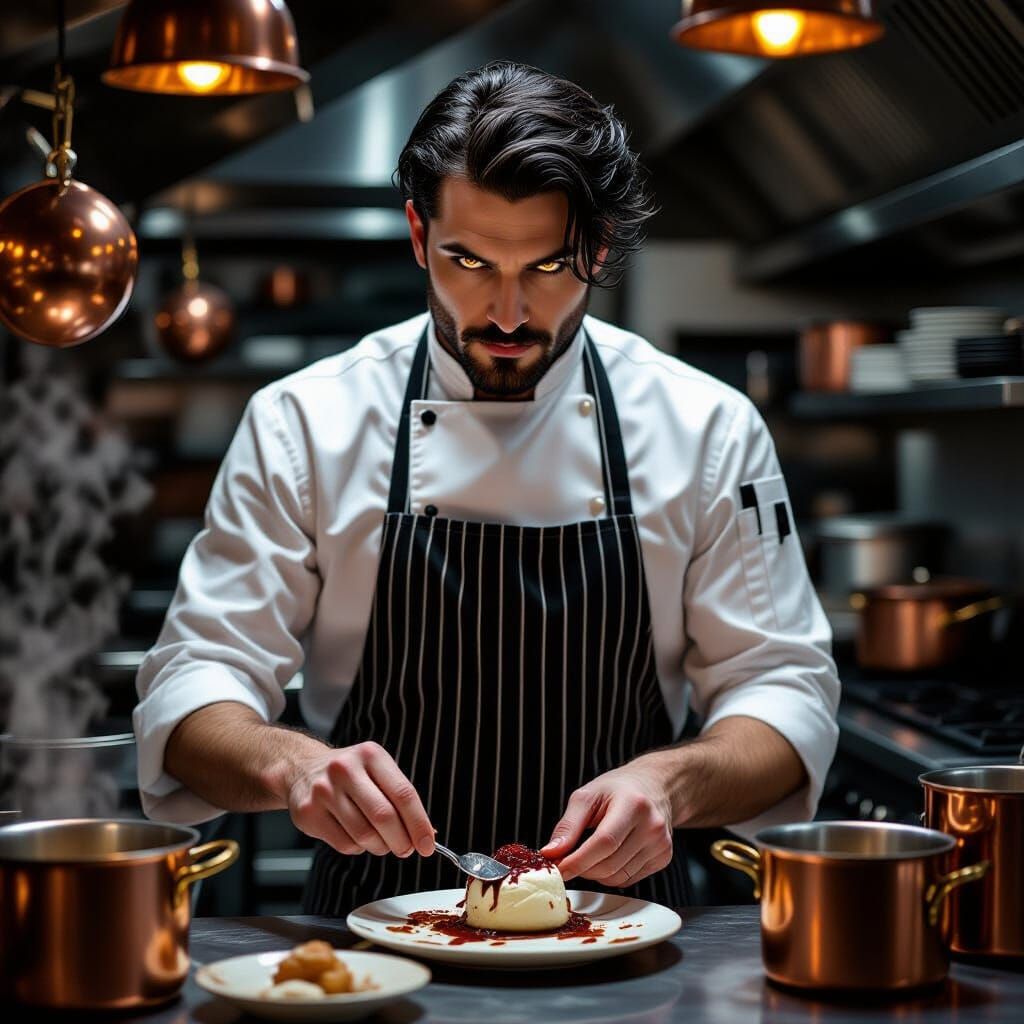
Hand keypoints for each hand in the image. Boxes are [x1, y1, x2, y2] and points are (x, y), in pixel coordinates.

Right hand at [286, 741, 435, 858]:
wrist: (303, 769)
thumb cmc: (350, 774)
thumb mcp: (377, 771)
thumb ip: (401, 799)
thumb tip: (428, 834)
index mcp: (371, 755)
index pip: (403, 793)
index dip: (419, 823)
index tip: (428, 844)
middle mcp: (345, 769)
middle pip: (384, 816)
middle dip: (401, 841)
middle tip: (406, 849)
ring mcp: (324, 791)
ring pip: (364, 835)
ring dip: (380, 846)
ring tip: (381, 841)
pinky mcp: (308, 813)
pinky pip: (345, 844)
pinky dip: (358, 848)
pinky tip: (356, 835)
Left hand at [539, 756, 673, 886]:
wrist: (653, 786)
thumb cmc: (618, 789)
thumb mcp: (587, 796)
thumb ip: (568, 826)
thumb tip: (551, 853)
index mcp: (633, 804)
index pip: (604, 842)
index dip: (578, 860)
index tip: (558, 868)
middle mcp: (652, 826)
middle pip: (609, 864)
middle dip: (582, 868)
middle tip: (568, 860)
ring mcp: (661, 844)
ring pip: (617, 877)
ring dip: (595, 873)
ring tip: (590, 853)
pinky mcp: (664, 858)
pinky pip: (629, 880)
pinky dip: (611, 875)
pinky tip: (609, 856)